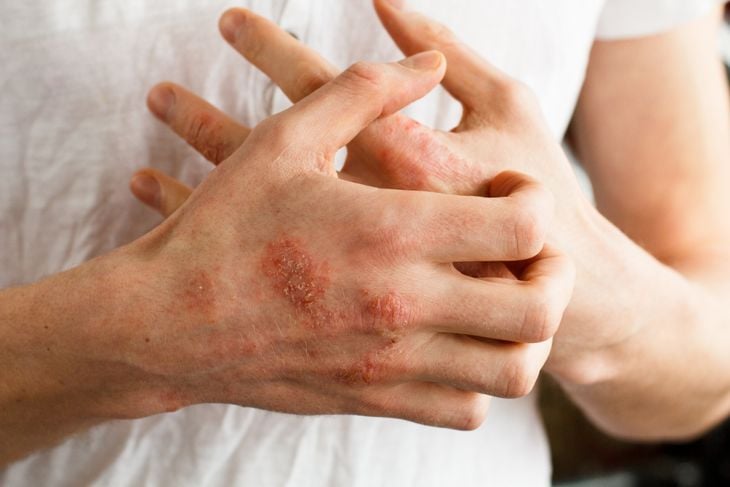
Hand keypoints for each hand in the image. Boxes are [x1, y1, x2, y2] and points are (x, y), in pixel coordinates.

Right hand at [118, 54, 574, 428]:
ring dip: (528, 335)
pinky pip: (465, 411)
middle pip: (538, 309)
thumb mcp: (284, 140)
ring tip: (504, 302)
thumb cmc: (223, 228)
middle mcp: (404, 304)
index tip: (509, 193)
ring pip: (513, 372)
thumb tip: (429, 62)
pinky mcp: (375, 398)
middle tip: (531, 253)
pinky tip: (456, 344)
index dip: (534, 201)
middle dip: (554, 275)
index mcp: (391, 232)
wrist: (168, 323)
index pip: (522, 226)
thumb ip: (364, 91)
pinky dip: (480, 382)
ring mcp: (393, 362)